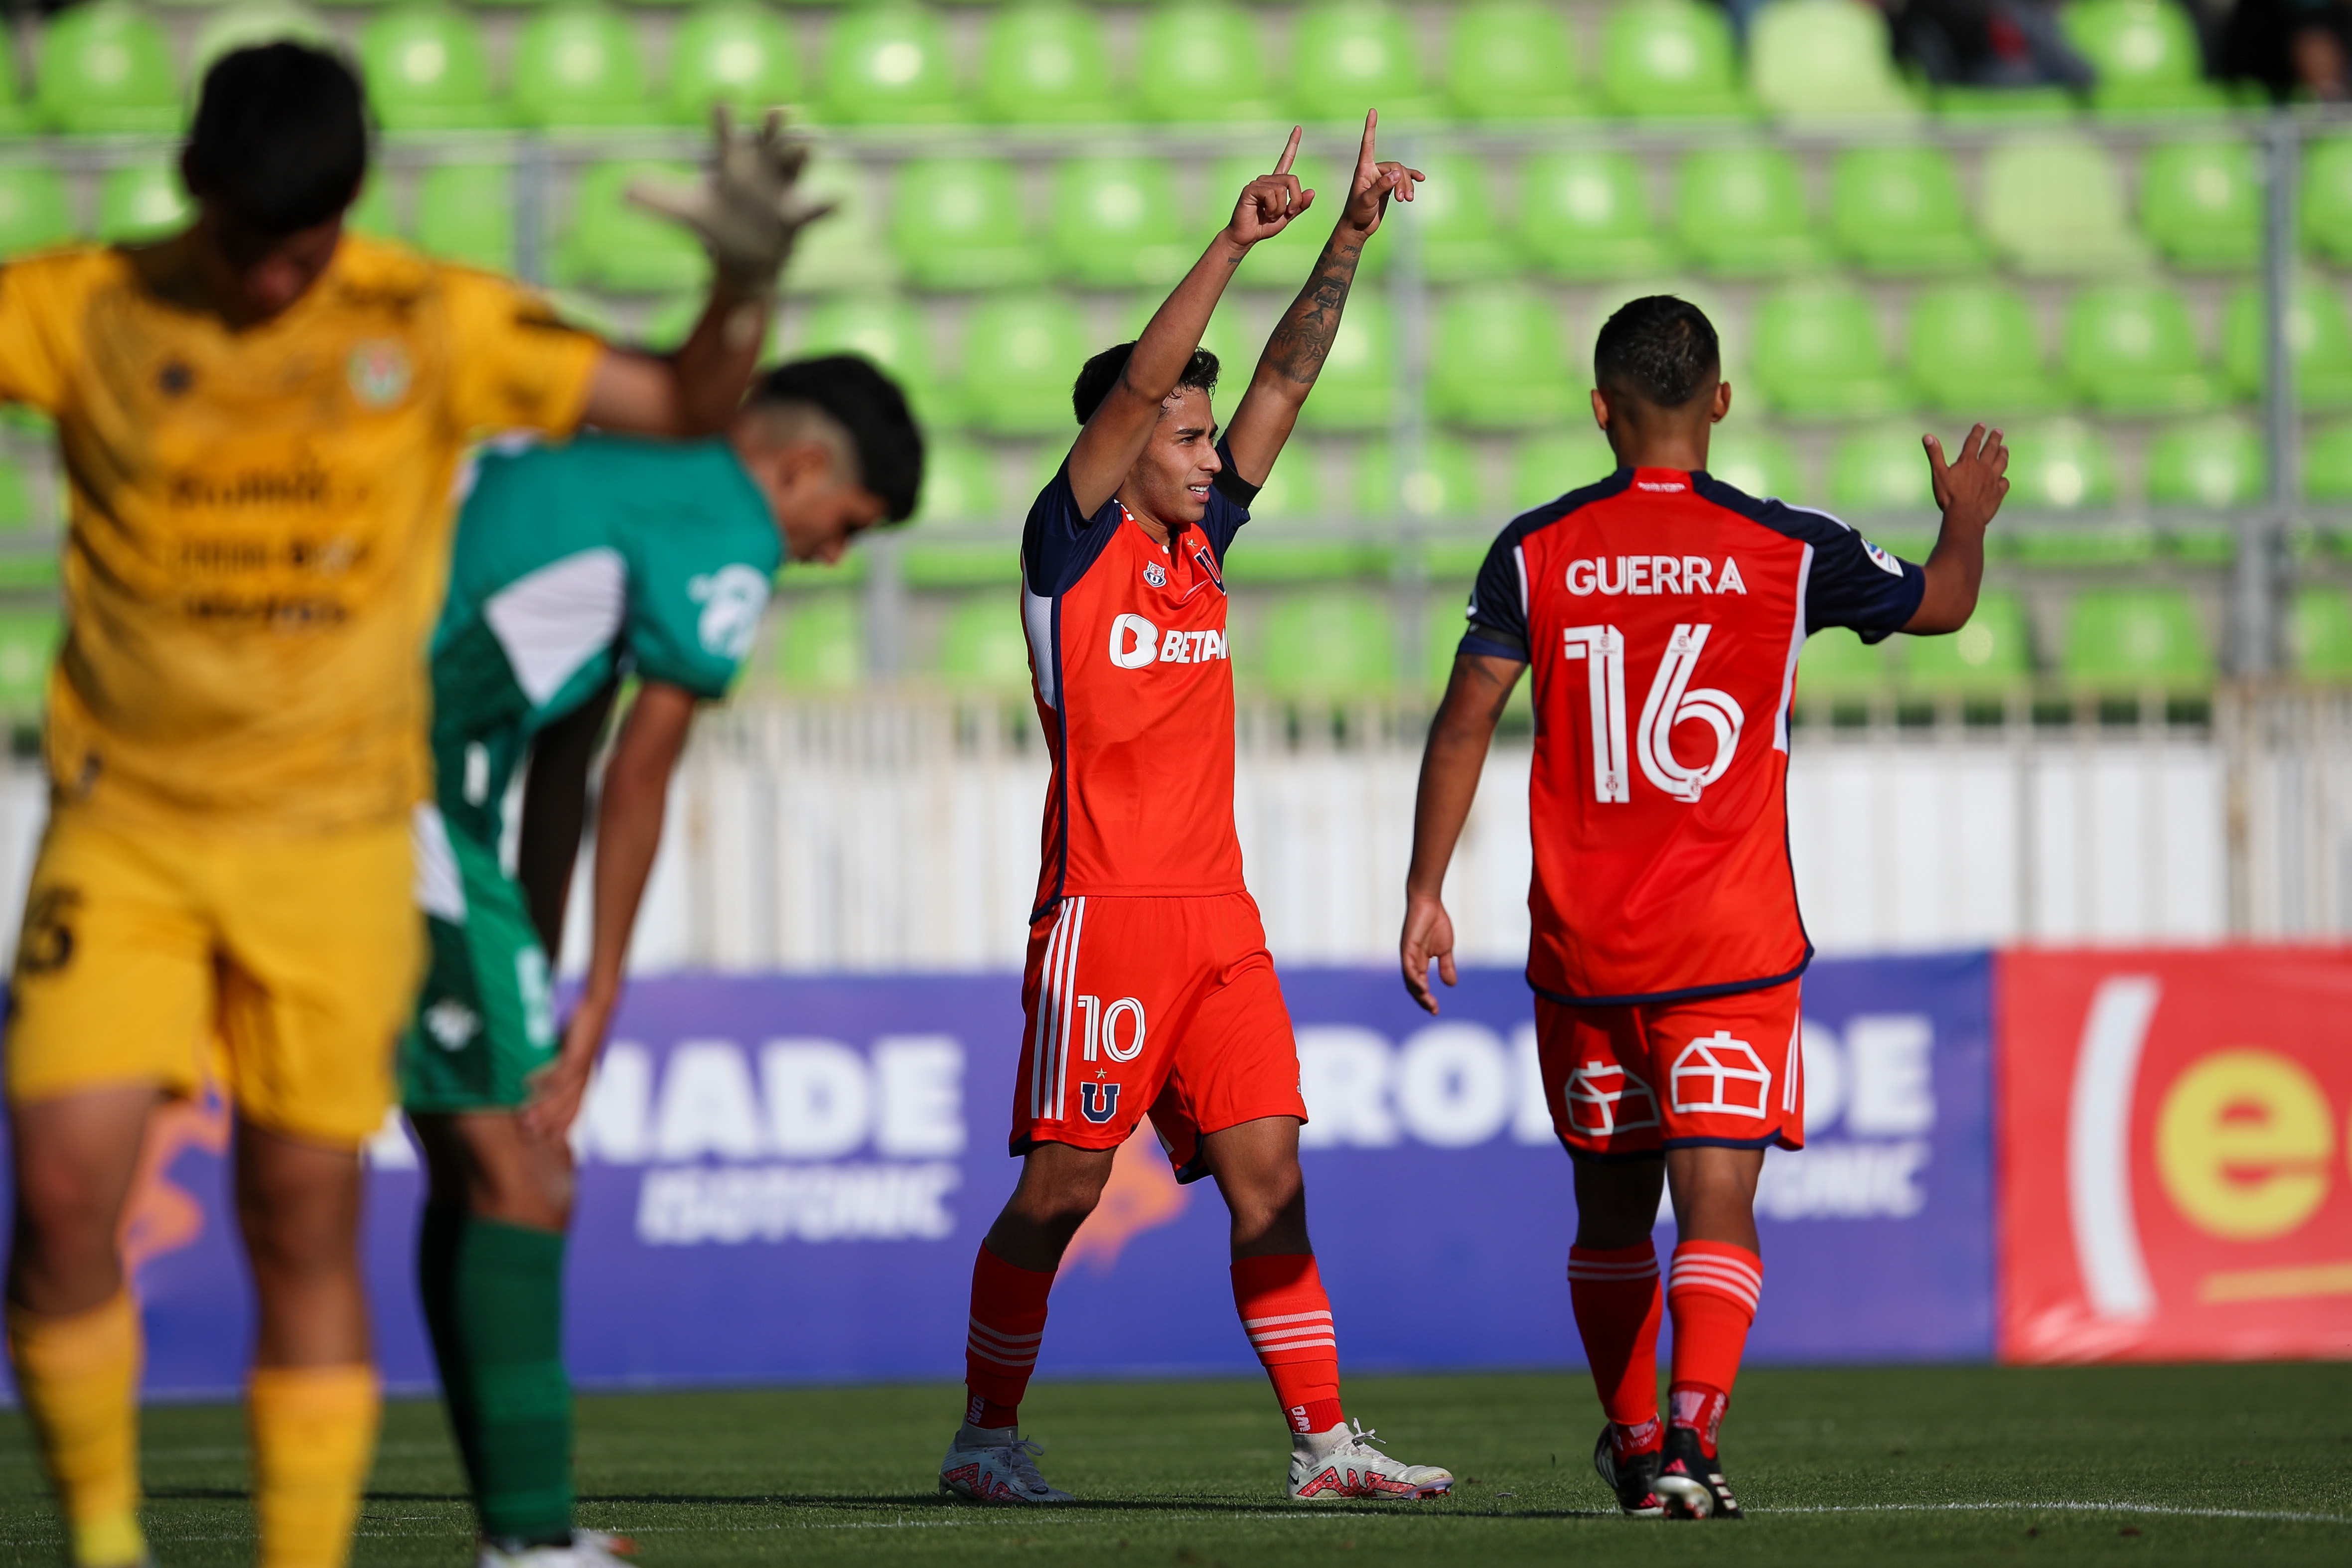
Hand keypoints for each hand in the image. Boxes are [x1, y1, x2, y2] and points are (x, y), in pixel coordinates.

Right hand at [518, 993, 614, 1144]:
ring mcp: (583, 1067)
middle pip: (568, 1109)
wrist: (598, 1008)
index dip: (561, 1129)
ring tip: (524, 1118)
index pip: (573, 1112)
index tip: (547, 1145)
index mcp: (583, 1082)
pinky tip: (530, 1085)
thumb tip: (529, 1080)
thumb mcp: (564, 1054)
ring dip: (545, 1109)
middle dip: (549, 1125)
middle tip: (527, 1136)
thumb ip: (551, 1068)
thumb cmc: (578, 1031)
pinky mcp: (579, 1053)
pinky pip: (562, 1070)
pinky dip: (547, 1079)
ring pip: (564, 1094)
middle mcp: (585, 1079)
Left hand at [628, 106, 834, 292]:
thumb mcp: (689, 213)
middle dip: (773, 125)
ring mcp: (783, 189)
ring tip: (806, 144)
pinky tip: (839, 201)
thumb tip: (624, 192)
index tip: (721, 101)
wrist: (746, 258)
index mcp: (731, 163)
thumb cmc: (718, 227)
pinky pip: (816, 209)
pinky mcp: (798, 215)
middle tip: (779, 107)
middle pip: (768, 140)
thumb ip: (661, 200)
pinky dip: (828, 206)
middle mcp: (760, 168)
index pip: (725, 136)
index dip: (723, 120)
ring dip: (801, 154)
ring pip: (794, 165)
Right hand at [1226, 125, 1313, 247]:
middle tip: (1287, 214)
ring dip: (1281, 208)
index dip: (1292, 144)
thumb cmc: (1264, 226)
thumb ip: (1299, 205)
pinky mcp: (1250, 189)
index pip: (1286, 159)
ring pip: (1282, 189)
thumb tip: (1311, 191)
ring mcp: (1258, 183)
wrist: (1247, 236)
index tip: (1298, 128)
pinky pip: (1271, 194)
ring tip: (1270, 215)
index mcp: (1276, 183)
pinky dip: (1272, 208)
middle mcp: (1267, 179)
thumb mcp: (1288, 216)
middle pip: (1293, 180)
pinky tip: (1263, 213)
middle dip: (1295, 201)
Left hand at [1336, 109, 1422, 239]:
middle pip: (1395, 166)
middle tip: (1403, 199)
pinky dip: (1411, 180)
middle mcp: (1373, 170)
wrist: (1358, 228)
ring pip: (1401, 174)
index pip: (1368, 143)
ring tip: (1408, 200)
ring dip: (1407, 186)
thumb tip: (1397, 175)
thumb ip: (1380, 187)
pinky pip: (1403, 178)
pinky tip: (1421, 180)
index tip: (1372, 110)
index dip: (1370, 127)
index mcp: (1363, 169)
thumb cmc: (1357, 214)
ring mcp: (1382, 178)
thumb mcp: (1367, 201)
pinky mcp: (1388, 187)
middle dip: (1402, 182)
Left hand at [1399, 891, 1458, 1014]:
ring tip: (1428, 1002)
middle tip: (1433, 1010)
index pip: (1420, 985)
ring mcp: (1408, 954)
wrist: (1429, 903)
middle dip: (1422, 1000)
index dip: (1427, 998)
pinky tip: (1421, 987)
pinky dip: (1414, 978)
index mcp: (1418, 962)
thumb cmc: (1435, 922)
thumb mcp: (1444, 949)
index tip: (1436, 1010)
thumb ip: (1446, 966)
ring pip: (1409, 979)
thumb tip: (1451, 985)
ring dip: (1418, 992)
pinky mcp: (1407, 947)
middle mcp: (1410, 961)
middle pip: (1413, 986)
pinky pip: (1408, 966)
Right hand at [1924, 423, 2009, 532]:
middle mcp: (1984, 467)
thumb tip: (1928, 436)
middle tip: (1998, 432)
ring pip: (2002, 462)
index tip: (1981, 425)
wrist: (1965, 516)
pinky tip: (2003, 479)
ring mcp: (1993, 479)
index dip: (1977, 432)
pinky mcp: (1998, 492)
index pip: (1974, 442)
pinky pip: (2004, 482)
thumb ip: (1935, 454)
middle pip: (1991, 449)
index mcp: (1968, 462)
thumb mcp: (1938, 474)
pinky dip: (2003, 479)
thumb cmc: (1949, 496)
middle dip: (1995, 439)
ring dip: (2003, 454)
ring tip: (2004, 449)